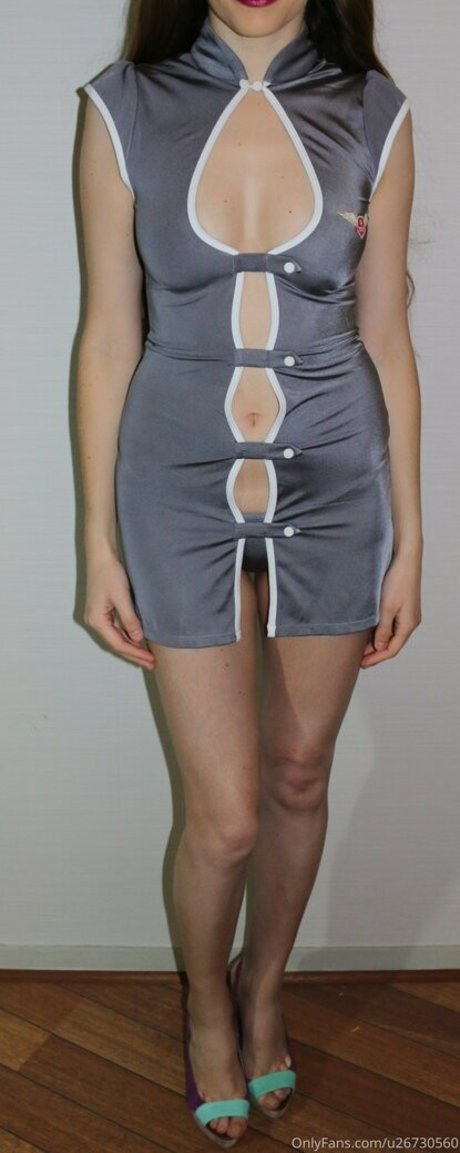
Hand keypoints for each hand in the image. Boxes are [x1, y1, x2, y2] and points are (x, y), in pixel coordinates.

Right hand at [83, 550, 155, 669]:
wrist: (101, 556)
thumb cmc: (109, 573)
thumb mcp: (122, 597)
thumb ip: (129, 619)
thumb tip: (137, 639)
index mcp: (97, 620)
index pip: (118, 644)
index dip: (135, 653)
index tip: (150, 660)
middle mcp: (94, 621)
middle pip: (116, 644)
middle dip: (134, 655)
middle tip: (151, 664)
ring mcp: (98, 616)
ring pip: (116, 637)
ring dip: (132, 647)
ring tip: (147, 656)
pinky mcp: (103, 610)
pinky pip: (116, 629)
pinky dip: (128, 636)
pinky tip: (139, 640)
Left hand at [360, 551, 421, 668]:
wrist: (405, 559)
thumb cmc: (397, 581)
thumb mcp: (386, 608)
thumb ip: (382, 630)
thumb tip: (379, 647)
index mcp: (408, 625)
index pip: (391, 649)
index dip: (376, 658)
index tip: (361, 664)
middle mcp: (409, 622)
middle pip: (391, 644)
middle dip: (375, 652)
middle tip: (357, 659)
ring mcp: (406, 614)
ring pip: (390, 634)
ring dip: (376, 641)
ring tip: (359, 648)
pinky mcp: (401, 606)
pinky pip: (390, 624)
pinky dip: (378, 630)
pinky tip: (366, 632)